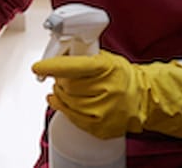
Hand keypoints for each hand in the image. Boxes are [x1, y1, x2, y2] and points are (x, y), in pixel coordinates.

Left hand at [32, 50, 181, 139]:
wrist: (142, 98)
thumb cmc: (121, 75)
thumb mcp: (104, 58)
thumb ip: (81, 56)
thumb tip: (57, 53)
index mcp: (105, 68)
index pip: (73, 67)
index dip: (53, 67)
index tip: (38, 67)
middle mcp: (105, 90)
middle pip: (66, 86)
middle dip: (60, 80)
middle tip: (62, 77)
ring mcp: (102, 111)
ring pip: (66, 102)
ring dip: (60, 94)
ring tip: (66, 88)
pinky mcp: (99, 126)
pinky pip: (71, 117)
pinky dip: (63, 107)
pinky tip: (62, 100)